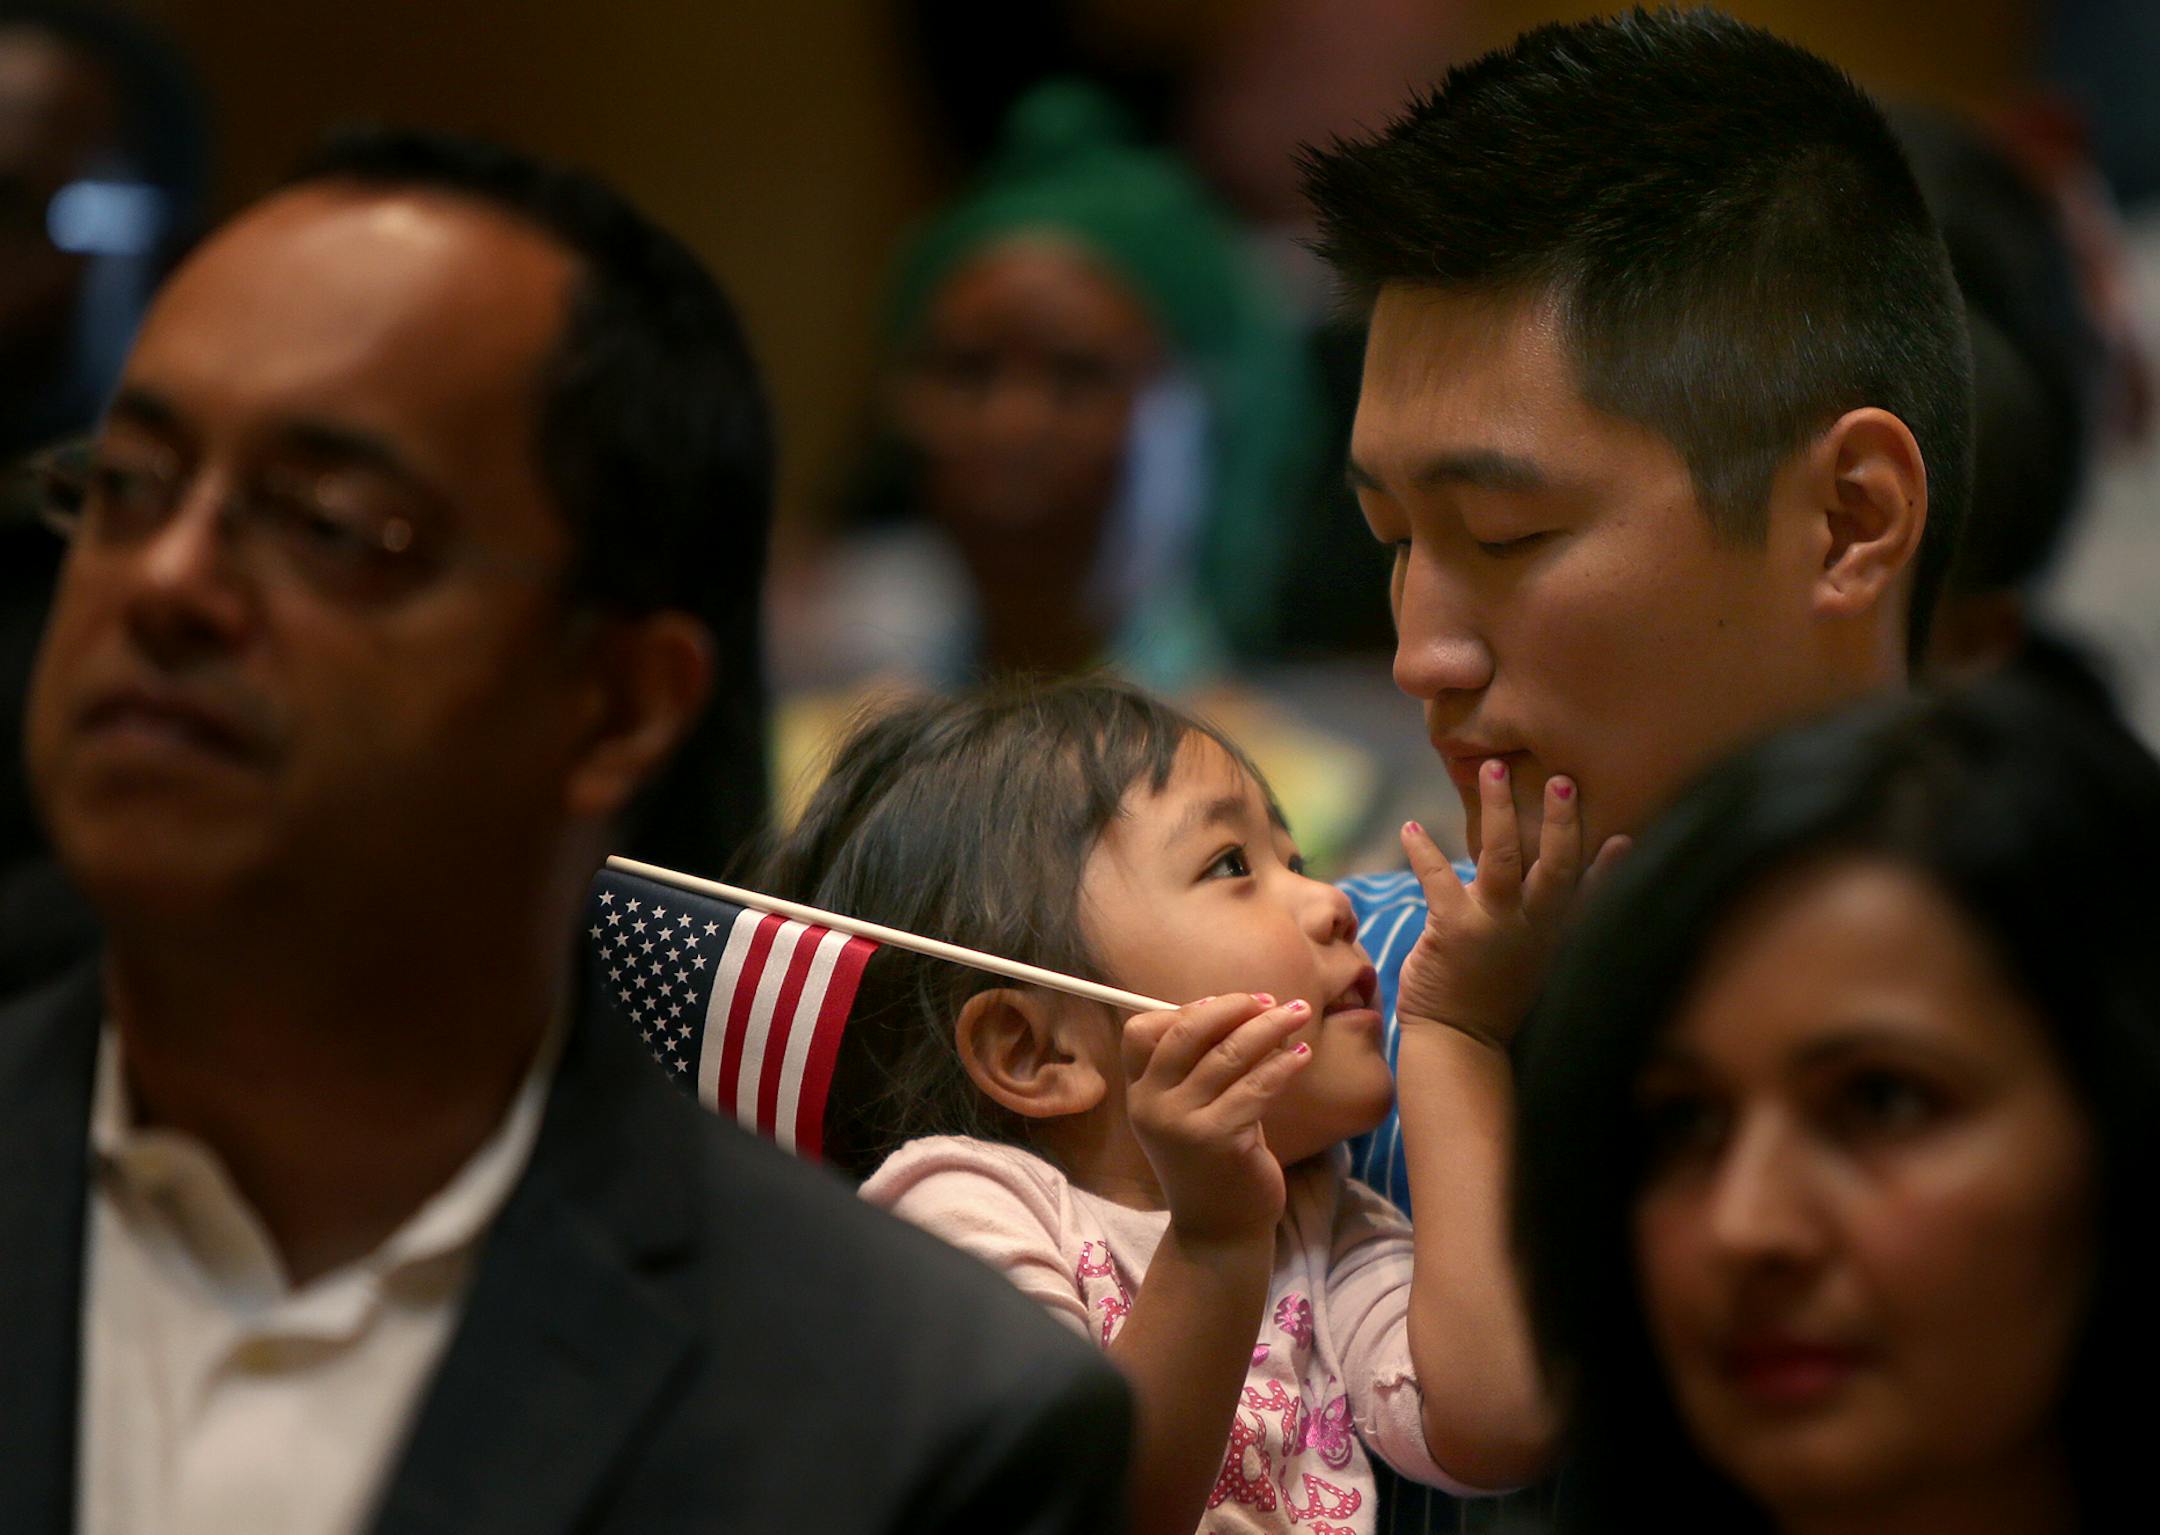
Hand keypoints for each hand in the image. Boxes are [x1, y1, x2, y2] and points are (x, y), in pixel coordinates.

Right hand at [1122, 993, 1313, 1243]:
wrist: (1219, 1231)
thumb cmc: (1214, 1161)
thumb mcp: (1193, 1110)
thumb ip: (1203, 1065)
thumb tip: (1238, 1007)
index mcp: (1140, 1094)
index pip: (1142, 1031)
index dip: (1185, 1009)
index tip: (1229, 1004)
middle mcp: (1152, 1106)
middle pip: (1187, 1032)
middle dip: (1233, 1007)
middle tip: (1270, 1000)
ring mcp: (1182, 1123)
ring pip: (1228, 1054)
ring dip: (1269, 1027)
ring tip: (1298, 1015)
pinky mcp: (1219, 1139)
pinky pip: (1256, 1086)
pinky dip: (1282, 1064)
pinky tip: (1302, 1056)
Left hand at [1397, 762, 1628, 1048]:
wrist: (1461, 1043)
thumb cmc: (1498, 999)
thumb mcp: (1540, 965)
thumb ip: (1555, 927)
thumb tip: (1567, 894)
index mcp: (1557, 935)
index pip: (1592, 895)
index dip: (1611, 866)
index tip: (1627, 836)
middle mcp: (1534, 926)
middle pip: (1556, 863)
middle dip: (1560, 818)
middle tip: (1560, 777)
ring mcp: (1495, 925)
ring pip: (1503, 855)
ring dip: (1498, 808)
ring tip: (1492, 768)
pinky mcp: (1454, 929)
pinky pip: (1439, 877)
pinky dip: (1424, 850)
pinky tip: (1410, 828)